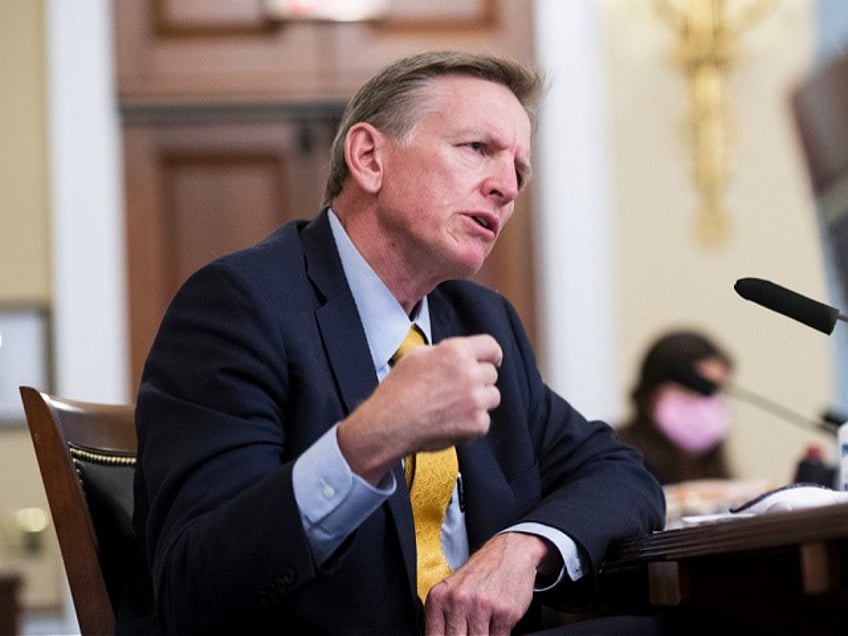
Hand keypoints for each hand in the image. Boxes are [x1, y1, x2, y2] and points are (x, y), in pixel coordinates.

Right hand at [338, 334, 502, 483]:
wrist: (389, 424)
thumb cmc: (397, 393)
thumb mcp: (416, 356)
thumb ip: (444, 352)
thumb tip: (456, 355)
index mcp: (456, 353)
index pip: (491, 346)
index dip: (490, 354)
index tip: (491, 360)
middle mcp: (469, 374)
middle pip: (491, 373)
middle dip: (478, 379)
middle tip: (458, 388)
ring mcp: (475, 400)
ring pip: (492, 396)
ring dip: (478, 400)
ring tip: (454, 405)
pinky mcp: (476, 424)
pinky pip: (485, 420)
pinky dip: (472, 422)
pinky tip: (452, 420)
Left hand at [424, 532, 551, 635]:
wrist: (510, 553)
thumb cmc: (480, 573)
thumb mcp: (452, 590)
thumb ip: (443, 617)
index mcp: (439, 597)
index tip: (452, 635)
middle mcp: (458, 600)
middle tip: (469, 632)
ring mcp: (481, 607)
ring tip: (483, 629)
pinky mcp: (504, 613)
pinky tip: (496, 626)